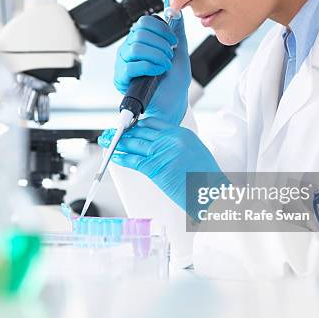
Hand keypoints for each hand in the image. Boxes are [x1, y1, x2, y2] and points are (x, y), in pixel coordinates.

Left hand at [98, 117, 224, 211]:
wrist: (211, 194)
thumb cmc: (205, 178)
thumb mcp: (194, 151)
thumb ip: (175, 145)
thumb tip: (157, 146)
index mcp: (180, 133)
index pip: (152, 123)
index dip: (137, 125)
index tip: (128, 127)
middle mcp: (170, 139)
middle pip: (140, 131)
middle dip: (123, 132)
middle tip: (112, 132)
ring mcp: (162, 152)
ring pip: (133, 144)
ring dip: (117, 142)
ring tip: (107, 141)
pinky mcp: (155, 168)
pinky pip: (133, 160)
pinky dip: (120, 157)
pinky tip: (114, 155)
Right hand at [113, 0, 189, 125]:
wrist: (173, 103)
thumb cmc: (174, 80)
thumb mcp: (179, 49)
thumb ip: (176, 27)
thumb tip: (173, 5)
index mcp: (140, 40)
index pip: (144, 22)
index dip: (162, 30)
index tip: (173, 42)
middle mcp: (128, 49)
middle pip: (140, 33)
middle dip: (161, 45)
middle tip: (169, 56)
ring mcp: (123, 63)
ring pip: (136, 48)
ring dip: (157, 56)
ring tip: (165, 65)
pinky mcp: (121, 78)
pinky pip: (132, 65)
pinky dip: (150, 67)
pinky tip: (158, 72)